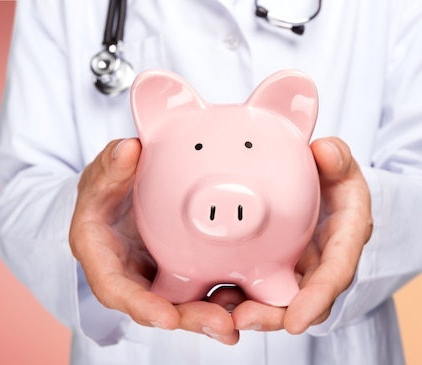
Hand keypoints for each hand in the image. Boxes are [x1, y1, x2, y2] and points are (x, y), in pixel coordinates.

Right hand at [69, 138, 238, 344]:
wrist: (119, 193)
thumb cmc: (104, 187)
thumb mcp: (102, 173)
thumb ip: (111, 166)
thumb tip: (128, 150)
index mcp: (102, 257)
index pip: (115, 289)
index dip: (140, 306)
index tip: (166, 317)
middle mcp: (130, 276)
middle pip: (156, 307)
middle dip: (188, 318)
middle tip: (222, 325)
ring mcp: (156, 276)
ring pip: (182, 303)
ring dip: (212, 315)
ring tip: (241, 321)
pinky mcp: (180, 271)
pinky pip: (201, 288)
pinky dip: (224, 296)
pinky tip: (251, 297)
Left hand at [231, 137, 373, 333]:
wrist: (316, 187)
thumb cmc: (331, 178)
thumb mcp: (340, 163)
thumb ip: (337, 157)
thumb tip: (325, 152)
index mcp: (343, 241)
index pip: (334, 274)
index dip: (317, 300)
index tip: (296, 322)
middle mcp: (317, 264)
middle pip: (299, 301)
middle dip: (272, 316)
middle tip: (243, 320)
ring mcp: (291, 269)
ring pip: (270, 300)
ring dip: (245, 310)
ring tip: (218, 313)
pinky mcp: (266, 267)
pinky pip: (249, 285)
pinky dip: (230, 293)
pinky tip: (207, 295)